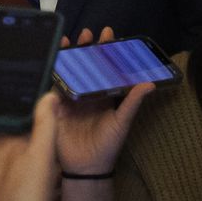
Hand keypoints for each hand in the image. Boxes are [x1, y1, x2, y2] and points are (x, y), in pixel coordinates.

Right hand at [54, 28, 152, 177]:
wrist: (86, 167)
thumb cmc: (108, 145)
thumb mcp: (122, 122)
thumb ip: (132, 103)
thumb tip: (150, 84)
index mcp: (103, 95)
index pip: (105, 67)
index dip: (106, 51)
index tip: (107, 33)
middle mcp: (86, 93)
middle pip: (86, 65)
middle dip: (86, 48)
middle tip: (87, 33)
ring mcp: (70, 99)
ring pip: (69, 71)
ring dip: (69, 56)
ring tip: (70, 40)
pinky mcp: (56, 107)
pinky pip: (53, 86)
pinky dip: (52, 71)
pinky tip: (51, 58)